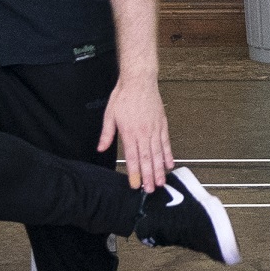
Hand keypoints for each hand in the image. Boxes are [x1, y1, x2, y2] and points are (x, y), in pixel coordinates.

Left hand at [99, 71, 171, 190]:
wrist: (139, 81)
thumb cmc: (124, 95)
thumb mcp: (110, 114)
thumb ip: (107, 134)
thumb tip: (101, 148)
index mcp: (129, 132)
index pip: (132, 157)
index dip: (134, 172)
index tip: (136, 184)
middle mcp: (143, 132)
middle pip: (147, 158)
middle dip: (149, 176)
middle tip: (151, 190)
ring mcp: (154, 129)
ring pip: (158, 153)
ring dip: (159, 169)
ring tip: (161, 182)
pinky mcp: (162, 124)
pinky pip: (166, 143)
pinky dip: (168, 154)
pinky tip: (169, 164)